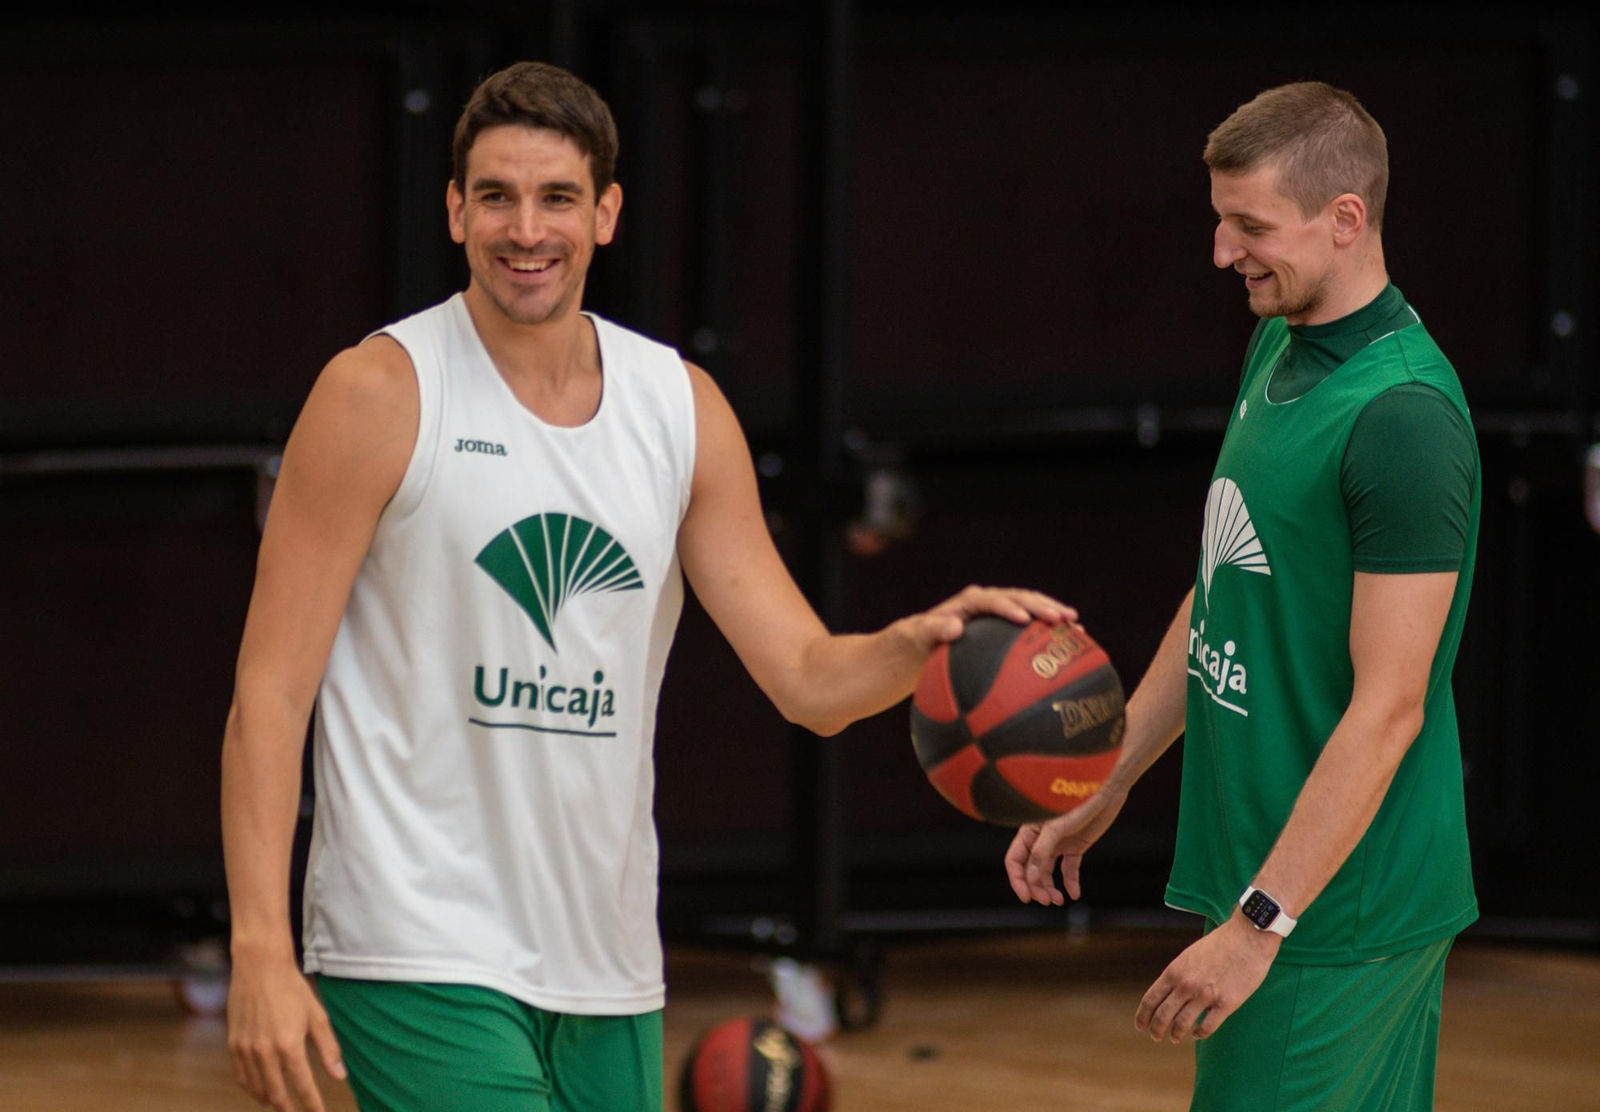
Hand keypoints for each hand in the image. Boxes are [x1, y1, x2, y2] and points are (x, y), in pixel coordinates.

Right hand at [227, 951, 345, 1110]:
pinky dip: (252, 1088)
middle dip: (289, 1109)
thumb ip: (329, 1049)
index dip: (312, 1105)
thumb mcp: (317, 1016)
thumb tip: (340, 1076)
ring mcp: (246, 1049)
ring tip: (281, 1104)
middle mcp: (265, 1052)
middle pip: (276, 1094)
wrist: (259, 967)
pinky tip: (261, 1089)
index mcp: (289, 1045)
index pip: (303, 1086)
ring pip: (257, 1089)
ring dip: (270, 1100)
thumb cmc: (293, 989)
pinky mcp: (233, 1044)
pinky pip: (241, 1076)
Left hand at [899, 585, 1076, 651]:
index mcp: (969, 601)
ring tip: (1075, 623)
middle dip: (1041, 606)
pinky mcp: (1007, 624)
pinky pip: (1032, 624)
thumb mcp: (919, 634)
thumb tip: (955, 628)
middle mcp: (987, 601)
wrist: (923, 643)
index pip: (991, 599)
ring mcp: (1000, 611)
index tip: (1024, 619)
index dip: (1008, 607)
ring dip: (1052, 612)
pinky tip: (1071, 641)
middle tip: (1062, 618)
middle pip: (1019, 598)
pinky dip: (1049, 630)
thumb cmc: (919, 640)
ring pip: (1031, 606)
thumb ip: (934, 629)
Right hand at [1005, 785, 1126, 903]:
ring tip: (1059, 901)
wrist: (1105, 789)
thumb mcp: (1056, 827)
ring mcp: (1059, 843)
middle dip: (1036, 887)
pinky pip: (1069, 868)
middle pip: (1031, 869)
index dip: (1017, 879)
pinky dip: (1071, 882)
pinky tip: (1074, 894)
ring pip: (1048, 872)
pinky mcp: (1076, 845)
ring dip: (1051, 888)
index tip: (1026, 897)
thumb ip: (1042, 852)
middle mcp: (1041, 839)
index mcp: (1029, 831)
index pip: (1015, 860)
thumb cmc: (1076, 801)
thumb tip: (1032, 878)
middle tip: (1047, 901)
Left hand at [1135, 914, 1277, 1043]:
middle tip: (1156, 1037)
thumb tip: (1170, 994)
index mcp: (1174, 971)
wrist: (1247, 938)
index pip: (1151, 999)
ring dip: (1176, 1034)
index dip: (1143, 1016)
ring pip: (1183, 1024)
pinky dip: (1200, 1034)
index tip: (1140, 1026)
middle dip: (1156, 1030)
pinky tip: (1198, 1034)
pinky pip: (1208, 1027)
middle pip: (1163, 1015)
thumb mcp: (1189, 956)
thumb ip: (1178, 975)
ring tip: (1175, 1038)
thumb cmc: (1219, 945)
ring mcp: (1206, 995)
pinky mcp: (1226, 1004)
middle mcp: (1186, 985)